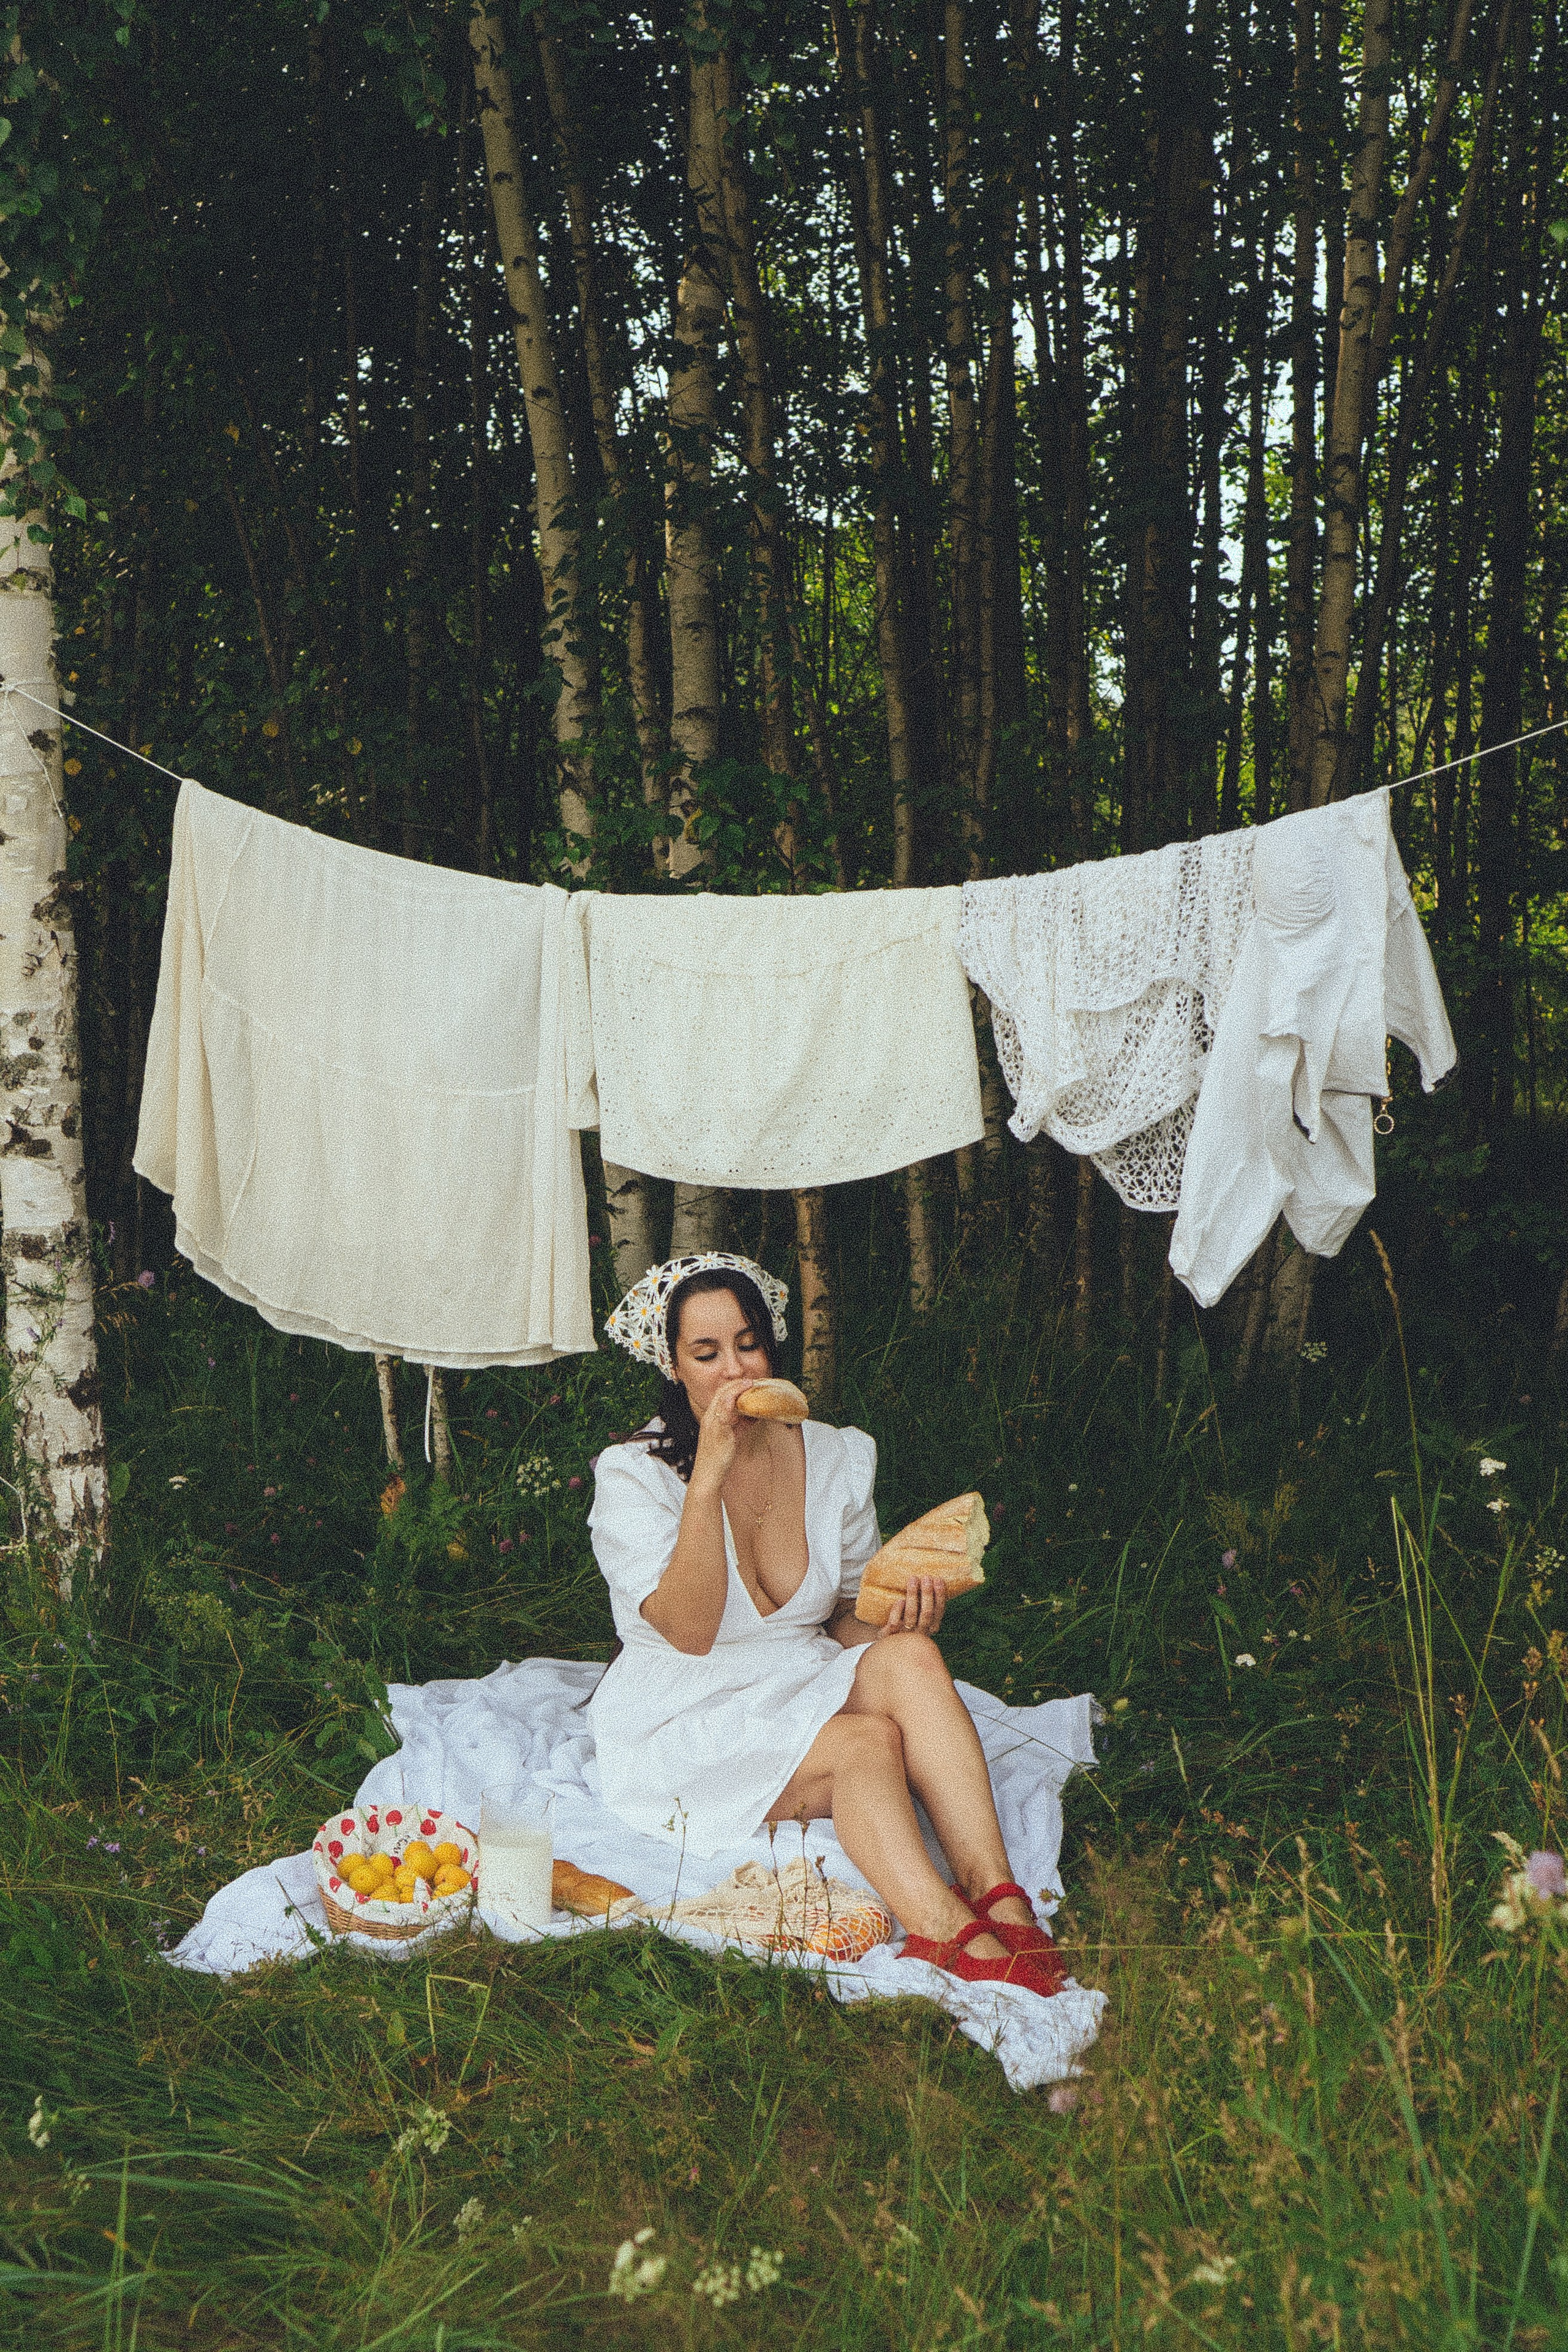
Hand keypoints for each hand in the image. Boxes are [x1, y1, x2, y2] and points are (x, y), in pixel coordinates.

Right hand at [689, 1377, 751, 1491]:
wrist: (707, 1476)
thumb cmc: (718, 1460)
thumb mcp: (731, 1438)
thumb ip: (740, 1426)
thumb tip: (754, 1416)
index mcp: (710, 1419)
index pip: (719, 1395)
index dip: (733, 1387)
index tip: (747, 1383)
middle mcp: (709, 1418)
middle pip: (721, 1392)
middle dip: (736, 1384)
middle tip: (752, 1381)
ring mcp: (712, 1423)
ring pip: (722, 1397)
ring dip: (737, 1388)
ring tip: (750, 1383)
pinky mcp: (718, 1430)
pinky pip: (724, 1409)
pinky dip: (734, 1399)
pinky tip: (745, 1397)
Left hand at [877, 1574, 945, 1637]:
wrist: (887, 1646)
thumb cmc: (905, 1625)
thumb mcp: (919, 1617)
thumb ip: (924, 1602)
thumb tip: (930, 1577)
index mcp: (930, 1627)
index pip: (939, 1611)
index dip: (940, 1595)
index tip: (938, 1579)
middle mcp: (920, 1633)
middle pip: (927, 1612)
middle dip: (927, 1594)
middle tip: (926, 1577)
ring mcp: (906, 1635)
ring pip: (911, 1616)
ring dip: (913, 1596)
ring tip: (912, 1579)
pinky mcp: (890, 1636)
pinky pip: (894, 1623)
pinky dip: (897, 1611)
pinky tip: (899, 1600)